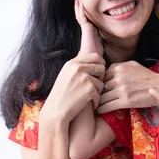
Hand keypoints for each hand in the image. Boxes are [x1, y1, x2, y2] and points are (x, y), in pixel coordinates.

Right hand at [39, 1, 105, 124]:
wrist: (56, 116)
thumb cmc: (64, 100)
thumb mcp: (70, 79)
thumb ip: (82, 68)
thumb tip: (97, 59)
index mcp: (72, 62)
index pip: (95, 56)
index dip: (97, 65)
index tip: (88, 41)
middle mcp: (76, 65)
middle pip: (101, 65)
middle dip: (99, 78)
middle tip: (85, 89)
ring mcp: (82, 75)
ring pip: (102, 80)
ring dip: (96, 91)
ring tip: (81, 99)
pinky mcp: (88, 86)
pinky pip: (100, 92)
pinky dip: (95, 100)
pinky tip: (83, 104)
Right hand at [75, 0, 103, 56]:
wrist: (92, 58)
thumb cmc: (96, 53)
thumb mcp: (101, 44)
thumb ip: (102, 39)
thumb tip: (110, 38)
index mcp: (90, 32)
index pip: (87, 20)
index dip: (85, 13)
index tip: (85, 7)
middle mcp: (87, 29)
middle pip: (82, 17)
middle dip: (80, 9)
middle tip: (78, 1)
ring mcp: (85, 28)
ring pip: (81, 16)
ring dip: (79, 8)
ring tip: (77, 0)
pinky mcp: (85, 28)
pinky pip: (82, 17)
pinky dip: (81, 11)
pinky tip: (80, 4)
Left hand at [97, 61, 158, 112]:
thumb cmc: (147, 76)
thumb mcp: (132, 65)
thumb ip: (118, 67)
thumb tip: (106, 71)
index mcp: (118, 68)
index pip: (101, 76)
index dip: (99, 83)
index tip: (97, 89)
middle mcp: (118, 78)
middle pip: (100, 87)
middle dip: (96, 93)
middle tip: (93, 99)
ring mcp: (121, 90)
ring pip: (102, 98)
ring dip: (97, 103)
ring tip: (94, 106)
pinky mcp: (125, 101)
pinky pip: (107, 106)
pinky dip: (101, 109)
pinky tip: (99, 111)